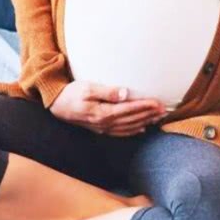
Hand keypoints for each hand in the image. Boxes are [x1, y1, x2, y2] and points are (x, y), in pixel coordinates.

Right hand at [48, 80, 169, 136]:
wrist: (55, 106)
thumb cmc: (71, 93)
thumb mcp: (87, 87)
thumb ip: (108, 91)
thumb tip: (126, 93)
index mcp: (103, 112)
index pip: (129, 109)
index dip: (145, 106)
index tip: (158, 102)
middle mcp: (105, 123)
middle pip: (132, 119)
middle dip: (149, 114)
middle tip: (164, 109)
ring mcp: (102, 128)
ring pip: (129, 127)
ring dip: (144, 122)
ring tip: (157, 117)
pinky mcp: (100, 129)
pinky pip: (121, 132)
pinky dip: (133, 131)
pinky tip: (141, 128)